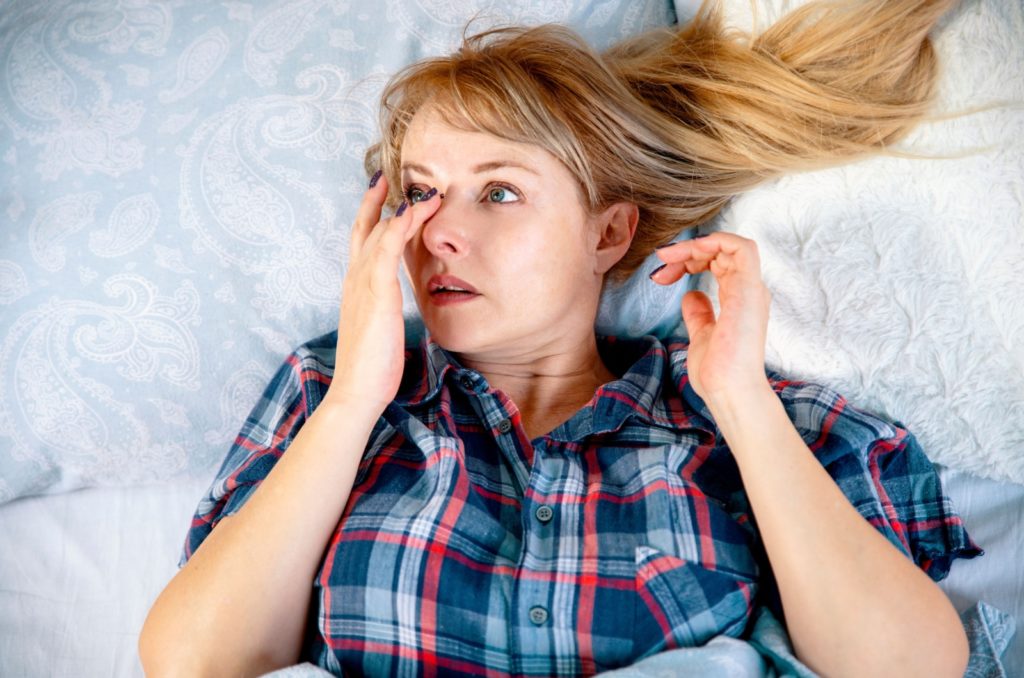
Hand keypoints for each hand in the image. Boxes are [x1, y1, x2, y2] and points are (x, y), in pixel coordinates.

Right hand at [322, 174, 441, 413]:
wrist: (356, 392)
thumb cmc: (372, 368)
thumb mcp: (379, 331)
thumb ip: (383, 311)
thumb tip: (390, 306)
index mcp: (355, 290)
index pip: (362, 244)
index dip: (370, 218)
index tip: (383, 197)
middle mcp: (354, 280)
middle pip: (364, 229)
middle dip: (376, 201)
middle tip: (387, 177)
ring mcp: (362, 285)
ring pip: (379, 234)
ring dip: (401, 208)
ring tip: (422, 188)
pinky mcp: (375, 294)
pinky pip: (387, 251)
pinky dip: (398, 228)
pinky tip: (412, 212)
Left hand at [650, 233, 771, 407]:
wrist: (729, 390)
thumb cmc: (718, 372)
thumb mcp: (701, 336)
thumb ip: (699, 314)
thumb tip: (691, 296)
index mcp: (739, 299)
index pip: (718, 263)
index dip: (689, 261)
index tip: (662, 274)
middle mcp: (748, 290)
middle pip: (721, 252)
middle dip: (687, 251)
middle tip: (660, 262)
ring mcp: (751, 289)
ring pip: (730, 245)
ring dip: (697, 245)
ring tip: (668, 256)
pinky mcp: (749, 289)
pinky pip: (742, 248)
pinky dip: (716, 241)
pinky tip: (690, 251)